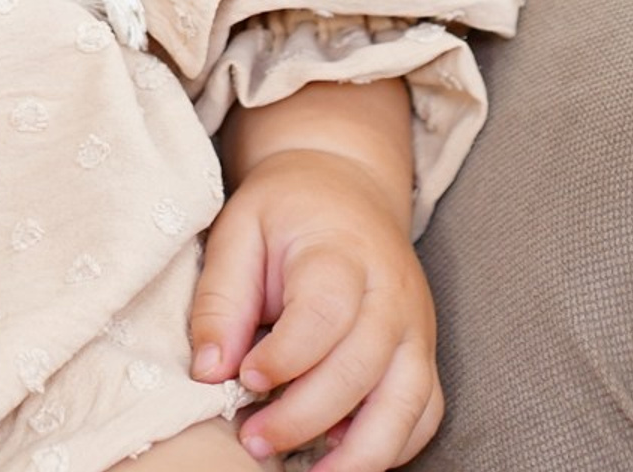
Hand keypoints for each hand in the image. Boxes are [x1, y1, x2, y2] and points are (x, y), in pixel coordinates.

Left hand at [194, 83, 440, 468]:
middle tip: (253, 439)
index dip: (285, 357)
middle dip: (306, 416)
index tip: (244, 378)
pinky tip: (341, 457)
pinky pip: (424, 415)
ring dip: (360, 453)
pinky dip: (391, 447)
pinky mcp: (425, 356)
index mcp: (343, 253)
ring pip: (408, 404)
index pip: (324, 316)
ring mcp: (416, 329)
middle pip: (363, 369)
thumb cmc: (286, 212)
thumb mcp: (239, 229)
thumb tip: (207, 371)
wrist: (346, 188)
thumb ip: (220, 297)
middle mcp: (391, 295)